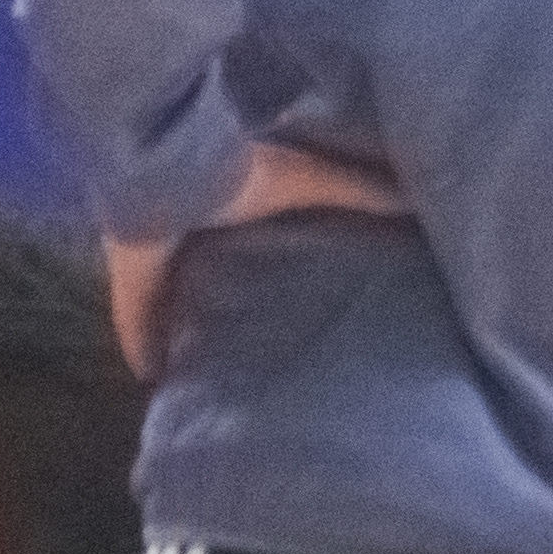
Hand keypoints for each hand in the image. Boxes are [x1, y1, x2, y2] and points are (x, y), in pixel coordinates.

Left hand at [103, 141, 410, 380]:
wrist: (171, 174)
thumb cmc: (244, 174)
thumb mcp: (315, 181)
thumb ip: (361, 191)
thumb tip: (418, 197)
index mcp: (235, 208)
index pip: (255, 238)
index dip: (271, 256)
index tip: (299, 284)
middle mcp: (196, 236)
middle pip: (214, 273)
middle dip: (230, 296)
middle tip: (260, 332)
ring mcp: (161, 264)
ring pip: (177, 302)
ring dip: (189, 325)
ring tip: (217, 362)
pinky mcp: (133, 287)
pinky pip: (136, 326)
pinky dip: (143, 350)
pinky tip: (156, 379)